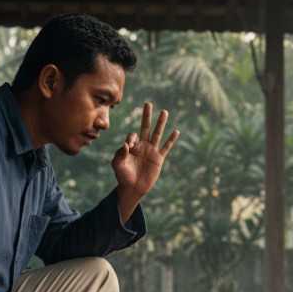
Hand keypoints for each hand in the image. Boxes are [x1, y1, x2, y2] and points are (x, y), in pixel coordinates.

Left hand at [112, 103, 179, 220]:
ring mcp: (151, 151)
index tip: (129, 147)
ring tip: (164, 111)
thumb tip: (126, 144)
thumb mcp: (117, 164)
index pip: (132, 135)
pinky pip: (166, 147)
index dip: (131, 138)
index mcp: (132, 146)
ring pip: (157, 134)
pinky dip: (171, 140)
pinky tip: (176, 131)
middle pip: (145, 127)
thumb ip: (120, 154)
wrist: (133, 188)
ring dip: (160, 123)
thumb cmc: (123, 176)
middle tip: (148, 103)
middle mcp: (142, 146)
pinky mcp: (158, 158)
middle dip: (146, 116)